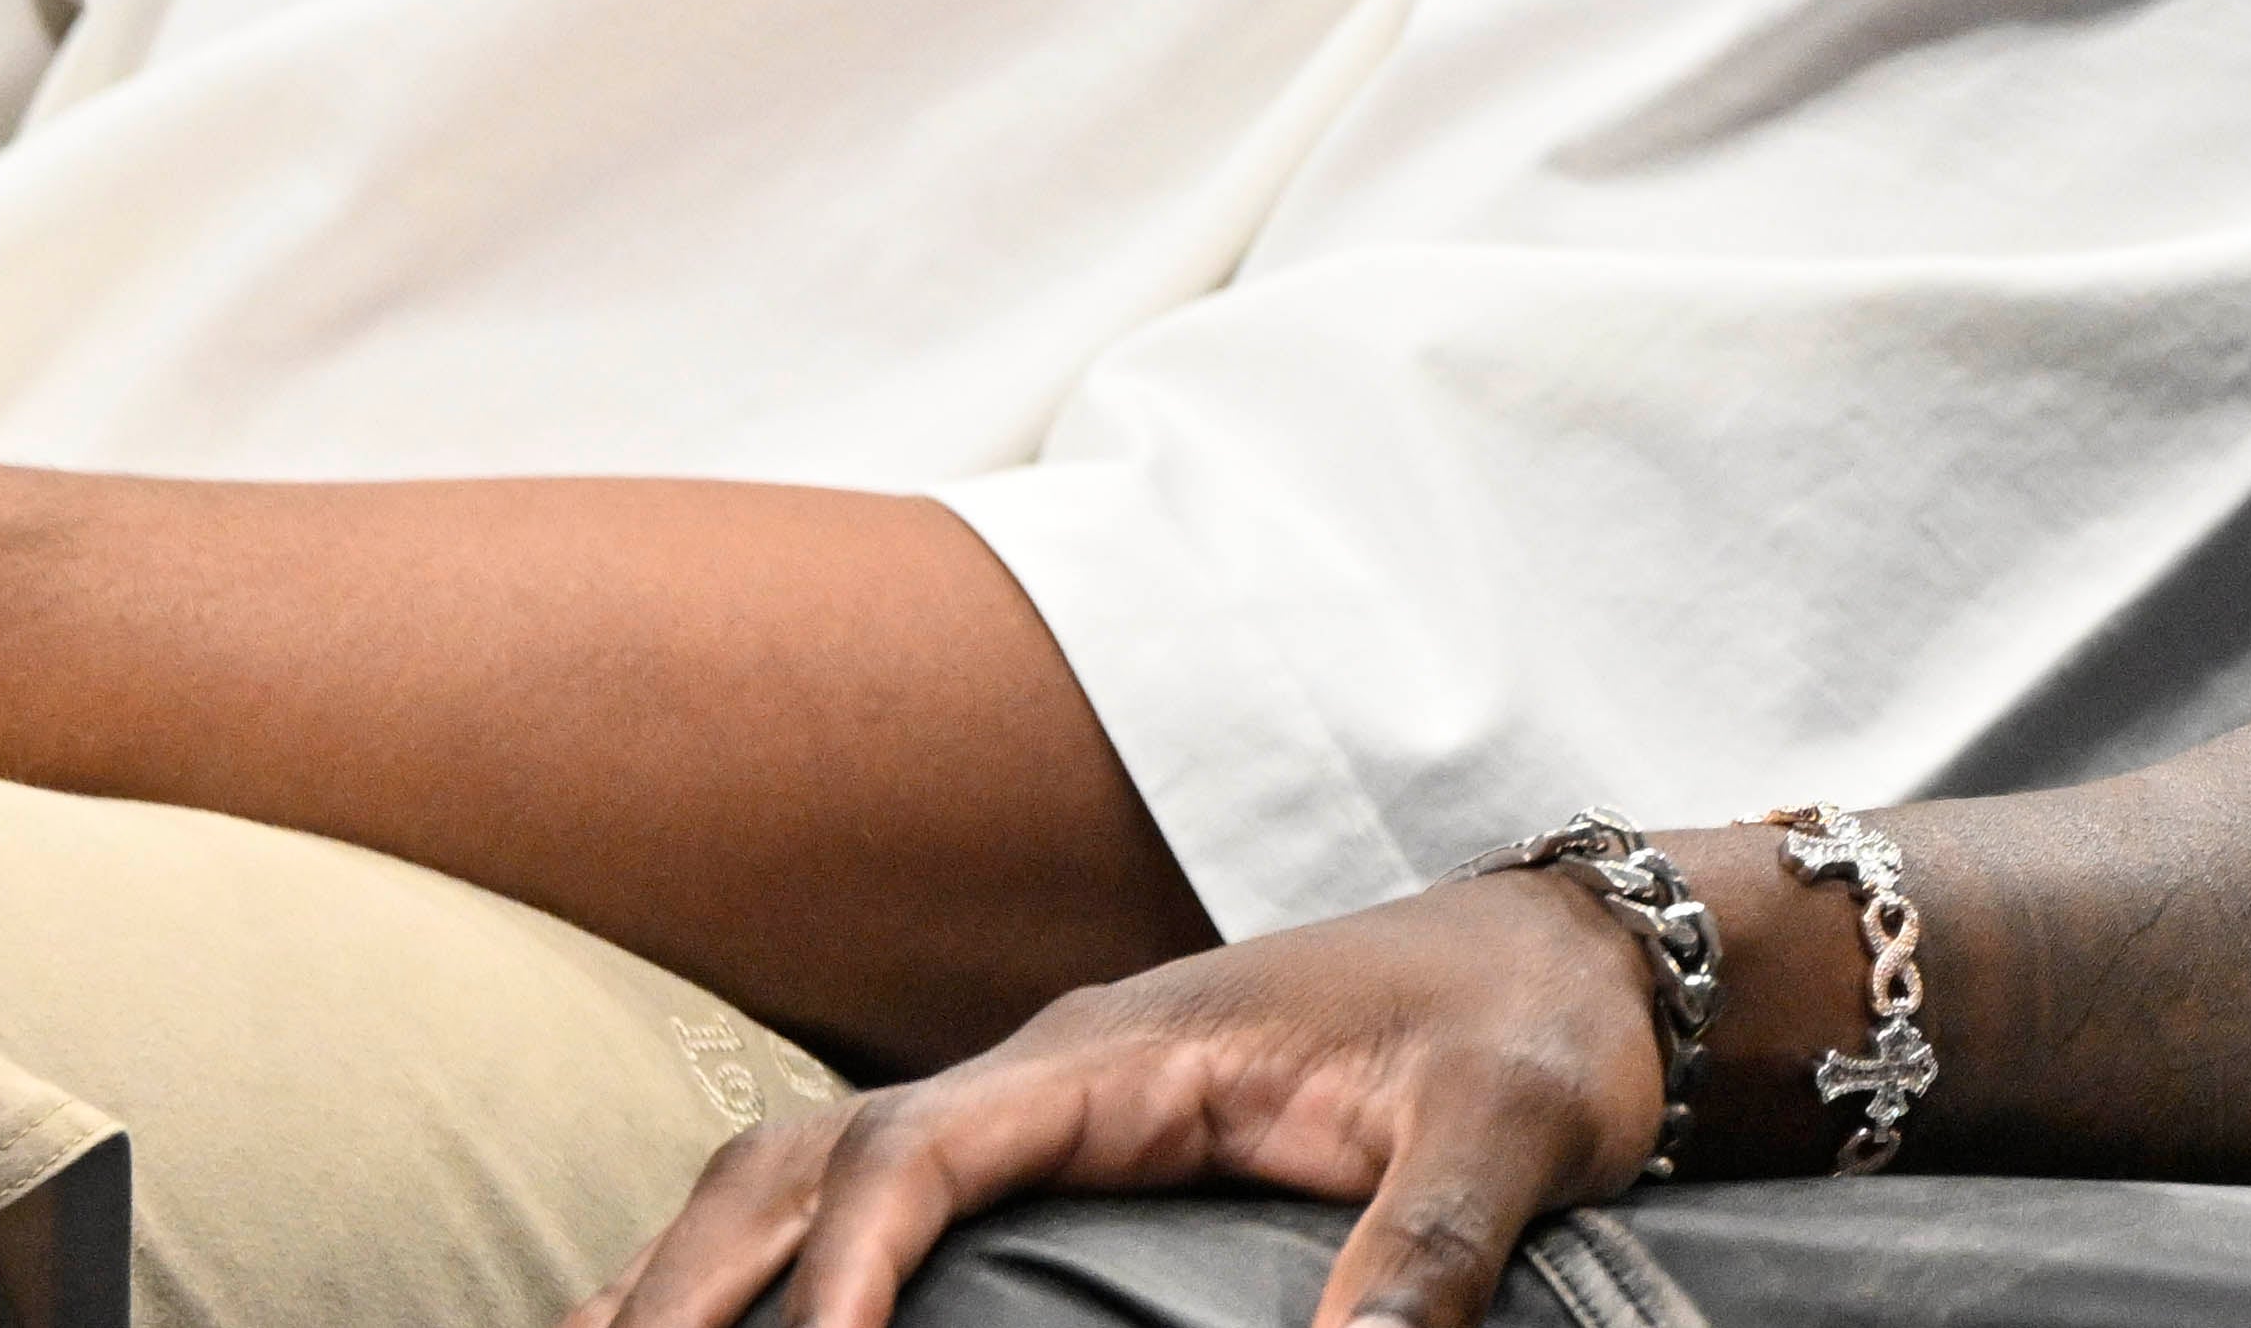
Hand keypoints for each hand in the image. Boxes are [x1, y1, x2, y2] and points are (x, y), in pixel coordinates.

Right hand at [582, 866, 1656, 1327]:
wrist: (1573, 966)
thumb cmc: (1530, 1036)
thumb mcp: (1509, 1133)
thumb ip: (1434, 1248)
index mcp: (1127, 1051)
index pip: (921, 1148)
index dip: (842, 1267)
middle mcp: (1049, 1071)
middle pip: (800, 1162)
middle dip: (683, 1285)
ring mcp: (1037, 1109)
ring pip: (795, 1178)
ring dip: (676, 1276)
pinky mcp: (1050, 1154)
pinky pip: (854, 1206)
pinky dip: (743, 1272)